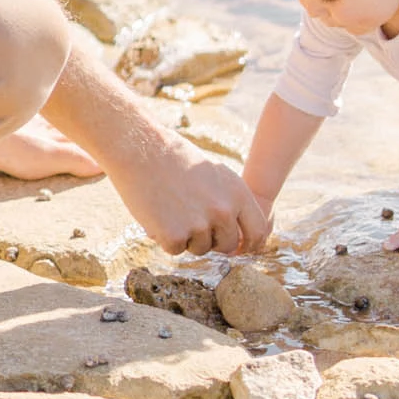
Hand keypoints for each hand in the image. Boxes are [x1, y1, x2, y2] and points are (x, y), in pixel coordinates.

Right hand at [111, 136, 268, 255]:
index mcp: (238, 192)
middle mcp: (224, 211)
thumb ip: (229, 201)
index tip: (238, 248)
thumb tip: (237, 233)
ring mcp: (200, 225)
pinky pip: (175, 250)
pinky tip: (158, 213)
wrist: (141, 149)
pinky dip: (166, 238)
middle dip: (212, 240)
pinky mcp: (175, 236)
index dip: (248, 243)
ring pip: (200, 249)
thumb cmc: (175, 157)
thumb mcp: (214, 173)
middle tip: (191, 219)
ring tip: (172, 208)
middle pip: (227, 246)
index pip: (257, 231)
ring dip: (187, 237)